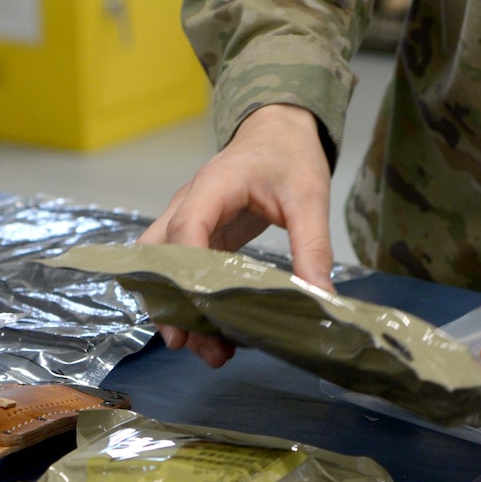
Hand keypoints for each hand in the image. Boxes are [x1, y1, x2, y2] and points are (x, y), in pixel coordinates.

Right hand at [140, 103, 332, 367]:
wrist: (278, 132)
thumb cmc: (290, 156)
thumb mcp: (310, 198)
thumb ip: (313, 248)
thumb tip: (321, 300)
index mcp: (212, 187)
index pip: (185, 230)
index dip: (185, 273)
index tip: (195, 313)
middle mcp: (188, 204)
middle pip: (159, 257)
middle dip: (169, 301)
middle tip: (187, 344)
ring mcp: (188, 221)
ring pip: (160, 269)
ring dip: (174, 307)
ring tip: (205, 349)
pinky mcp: (198, 237)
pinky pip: (179, 272)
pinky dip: (187, 301)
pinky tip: (211, 332)